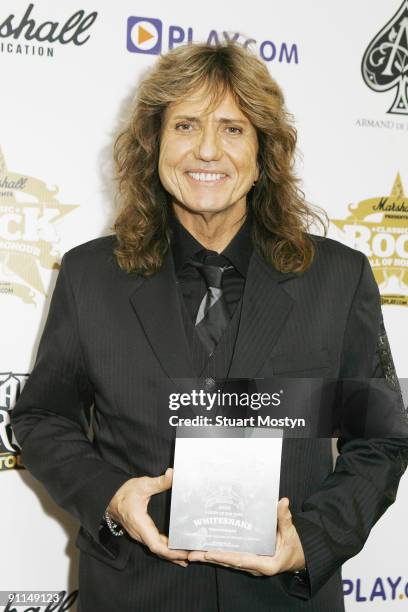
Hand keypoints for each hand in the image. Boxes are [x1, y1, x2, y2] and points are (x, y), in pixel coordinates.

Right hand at [107, 467, 187, 566]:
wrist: (110, 498)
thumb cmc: (125, 493)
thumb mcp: (143, 485)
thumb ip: (159, 482)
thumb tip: (173, 474)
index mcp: (140, 524)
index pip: (156, 545)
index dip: (171, 552)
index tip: (184, 552)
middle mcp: (140, 534)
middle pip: (159, 551)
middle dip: (175, 555)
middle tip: (193, 555)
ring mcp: (140, 535)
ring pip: (157, 549)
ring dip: (171, 554)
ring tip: (188, 556)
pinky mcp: (142, 533)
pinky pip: (155, 545)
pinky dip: (166, 549)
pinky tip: (175, 550)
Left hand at [187, 497, 304, 575]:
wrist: (297, 557)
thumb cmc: (293, 545)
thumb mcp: (290, 532)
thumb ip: (284, 518)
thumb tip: (283, 502)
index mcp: (266, 564)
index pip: (241, 560)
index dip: (225, 557)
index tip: (210, 554)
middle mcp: (254, 567)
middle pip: (229, 563)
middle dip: (210, 559)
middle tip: (191, 554)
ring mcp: (249, 565)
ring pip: (227, 562)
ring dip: (210, 558)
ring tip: (192, 553)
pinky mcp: (247, 560)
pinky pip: (230, 558)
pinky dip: (218, 555)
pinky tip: (205, 549)